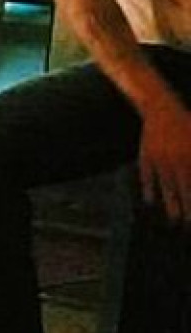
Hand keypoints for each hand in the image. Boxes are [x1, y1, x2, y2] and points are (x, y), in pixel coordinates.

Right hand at [137, 102, 190, 221]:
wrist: (161, 108)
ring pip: (166, 187)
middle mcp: (177, 161)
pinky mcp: (146, 157)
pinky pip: (147, 177)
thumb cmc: (186, 124)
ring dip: (171, 205)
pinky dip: (149, 189)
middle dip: (188, 209)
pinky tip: (150, 201)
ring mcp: (160, 160)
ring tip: (174, 220)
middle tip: (188, 224)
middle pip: (184, 190)